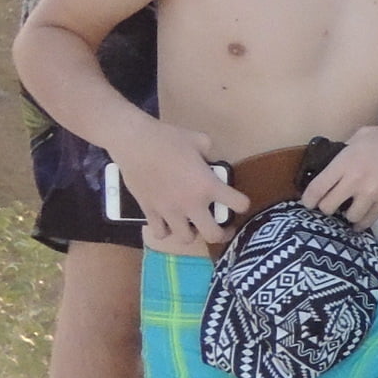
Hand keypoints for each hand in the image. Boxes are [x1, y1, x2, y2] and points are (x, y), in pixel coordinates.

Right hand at [124, 125, 242, 255]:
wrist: (134, 142)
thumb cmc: (168, 138)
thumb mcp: (200, 140)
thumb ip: (213, 154)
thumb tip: (214, 162)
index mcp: (208, 185)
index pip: (239, 205)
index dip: (243, 204)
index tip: (239, 203)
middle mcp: (191, 204)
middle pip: (213, 236)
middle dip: (222, 234)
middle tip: (222, 227)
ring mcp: (169, 211)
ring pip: (185, 239)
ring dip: (192, 234)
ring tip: (193, 224)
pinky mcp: (149, 212)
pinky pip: (160, 233)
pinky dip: (165, 231)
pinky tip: (168, 222)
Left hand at [301, 123, 377, 222]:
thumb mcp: (364, 134)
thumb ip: (347, 147)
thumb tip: (337, 157)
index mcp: (345, 162)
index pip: (317, 188)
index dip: (308, 199)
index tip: (308, 203)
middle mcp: (354, 180)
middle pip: (327, 206)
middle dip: (326, 208)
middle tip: (329, 206)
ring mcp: (370, 194)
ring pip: (347, 217)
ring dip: (346, 215)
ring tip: (349, 211)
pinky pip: (367, 221)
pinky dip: (361, 224)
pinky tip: (359, 222)